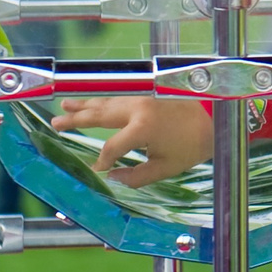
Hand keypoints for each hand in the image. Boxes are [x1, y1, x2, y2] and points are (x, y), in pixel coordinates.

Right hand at [51, 96, 213, 185]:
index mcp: (142, 127)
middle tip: (55, 122)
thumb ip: (136, 176)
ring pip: (107, 102)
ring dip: (86, 104)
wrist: (215, 118)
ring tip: (65, 106)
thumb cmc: (193, 144)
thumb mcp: (166, 168)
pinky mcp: (147, 93)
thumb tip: (112, 177)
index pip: (112, 148)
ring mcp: (142, 97)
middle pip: (100, 114)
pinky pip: (118, 98)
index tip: (97, 169)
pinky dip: (103, 100)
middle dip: (76, 118)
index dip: (103, 161)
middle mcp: (138, 108)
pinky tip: (92, 102)